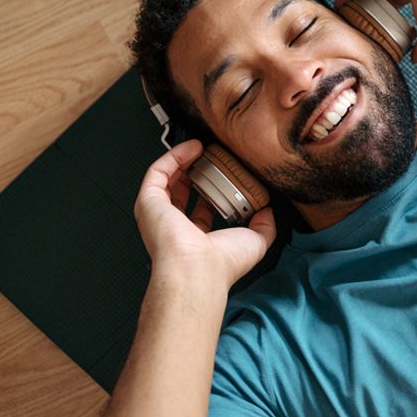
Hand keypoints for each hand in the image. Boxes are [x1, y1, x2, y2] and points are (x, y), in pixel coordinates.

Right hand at [133, 139, 275, 293]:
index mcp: (195, 237)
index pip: (199, 210)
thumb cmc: (220, 263)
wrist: (198, 268)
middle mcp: (174, 225)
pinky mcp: (149, 201)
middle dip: (195, 171)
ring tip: (201, 147)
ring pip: (167, 179)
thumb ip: (265, 226)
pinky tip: (192, 148)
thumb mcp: (255, 241)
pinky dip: (174, 157)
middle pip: (181, 191)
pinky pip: (157, 172)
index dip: (211, 190)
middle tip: (211, 157)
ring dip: (183, 160)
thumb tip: (268, 211)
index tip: (223, 175)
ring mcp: (158, 213)